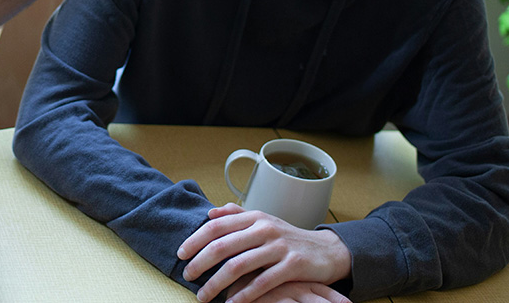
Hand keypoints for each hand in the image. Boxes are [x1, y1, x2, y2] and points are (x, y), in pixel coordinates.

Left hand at [178, 204, 351, 302]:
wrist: (327, 251)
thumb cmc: (288, 238)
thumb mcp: (264, 221)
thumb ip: (237, 216)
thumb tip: (210, 213)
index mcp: (254, 217)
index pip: (216, 226)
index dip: (195, 240)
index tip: (181, 254)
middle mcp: (265, 229)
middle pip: (223, 246)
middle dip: (200, 263)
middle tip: (187, 276)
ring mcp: (279, 246)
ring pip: (238, 265)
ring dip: (216, 283)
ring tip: (203, 296)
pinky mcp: (293, 265)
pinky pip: (262, 282)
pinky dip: (244, 295)